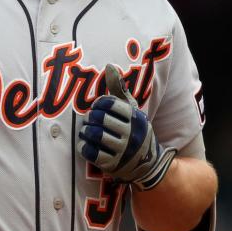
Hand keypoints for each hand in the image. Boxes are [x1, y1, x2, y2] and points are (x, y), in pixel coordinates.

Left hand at [78, 65, 175, 190]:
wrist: (147, 164)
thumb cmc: (134, 130)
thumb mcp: (132, 110)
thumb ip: (119, 89)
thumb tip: (109, 65)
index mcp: (135, 117)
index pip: (108, 104)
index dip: (98, 104)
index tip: (98, 108)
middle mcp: (131, 133)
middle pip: (99, 119)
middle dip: (91, 118)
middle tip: (91, 120)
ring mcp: (122, 151)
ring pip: (94, 135)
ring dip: (85, 132)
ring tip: (86, 131)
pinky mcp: (112, 165)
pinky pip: (90, 152)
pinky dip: (84, 147)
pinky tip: (86, 144)